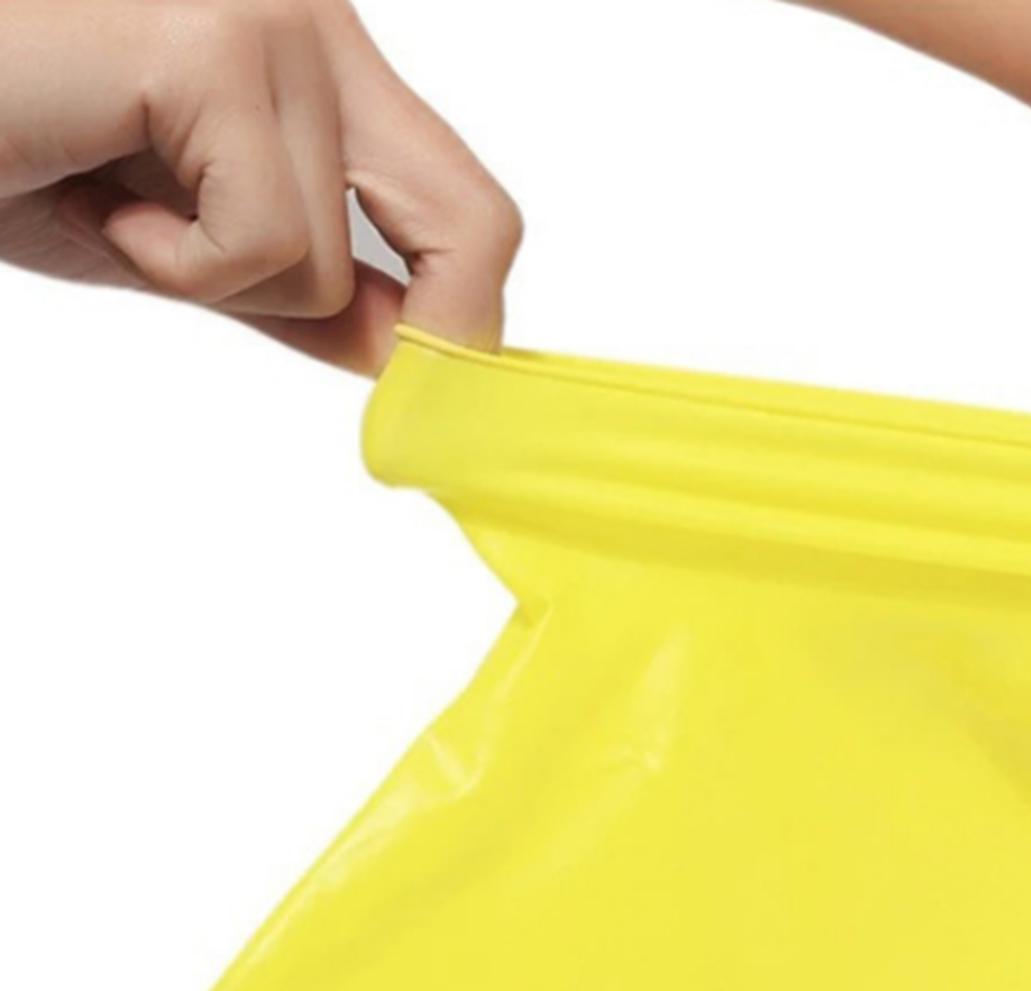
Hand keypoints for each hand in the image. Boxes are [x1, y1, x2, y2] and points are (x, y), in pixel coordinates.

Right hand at [0, 0, 522, 372]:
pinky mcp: (209, 42)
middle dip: (436, 337)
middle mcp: (313, 21)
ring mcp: (269, 21)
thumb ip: (298, 290)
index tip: (432, 398)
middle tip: (389, 402)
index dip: (466, 316)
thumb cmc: (11, 145)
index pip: (465, 207)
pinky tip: (90, 190)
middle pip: (474, 223)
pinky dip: (171, 260)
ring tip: (114, 206)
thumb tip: (409, 351)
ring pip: (336, 264)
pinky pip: (263, 241)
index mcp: (320, 58)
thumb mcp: (182, 242)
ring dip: (216, 279)